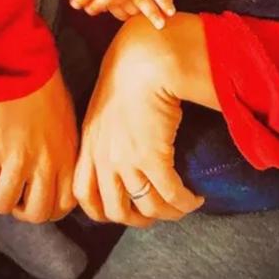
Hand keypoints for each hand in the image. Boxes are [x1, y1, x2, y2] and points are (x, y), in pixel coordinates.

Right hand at [0, 69, 78, 222]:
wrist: (23, 68)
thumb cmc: (47, 91)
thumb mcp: (67, 126)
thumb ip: (63, 155)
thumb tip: (53, 175)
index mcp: (67, 158)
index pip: (62, 206)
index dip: (47, 210)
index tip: (35, 201)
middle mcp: (45, 164)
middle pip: (36, 213)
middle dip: (22, 211)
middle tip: (14, 197)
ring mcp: (18, 160)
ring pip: (4, 203)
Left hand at [73, 16, 204, 226]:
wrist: (144, 59)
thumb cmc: (128, 72)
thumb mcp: (104, 106)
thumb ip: (107, 132)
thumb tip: (123, 147)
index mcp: (89, 144)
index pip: (83, 194)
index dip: (102, 209)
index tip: (122, 210)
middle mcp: (103, 156)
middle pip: (114, 210)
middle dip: (137, 219)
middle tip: (156, 214)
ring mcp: (126, 159)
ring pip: (146, 207)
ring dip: (167, 213)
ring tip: (182, 206)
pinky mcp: (152, 156)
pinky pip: (170, 194)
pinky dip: (185, 202)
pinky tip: (195, 198)